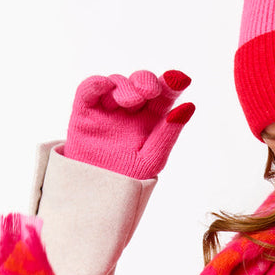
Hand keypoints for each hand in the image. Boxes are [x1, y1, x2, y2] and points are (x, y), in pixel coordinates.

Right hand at [64, 69, 194, 180]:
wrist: (97, 194)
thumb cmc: (128, 178)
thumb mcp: (152, 158)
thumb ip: (168, 133)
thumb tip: (189, 106)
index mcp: (151, 119)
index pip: (164, 95)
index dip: (172, 84)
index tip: (180, 79)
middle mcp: (130, 109)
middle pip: (140, 83)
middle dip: (146, 81)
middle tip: (150, 91)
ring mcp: (107, 107)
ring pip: (117, 83)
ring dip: (124, 87)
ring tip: (128, 102)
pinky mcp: (85, 110)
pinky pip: (89, 89)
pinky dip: (97, 83)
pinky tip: (106, 86)